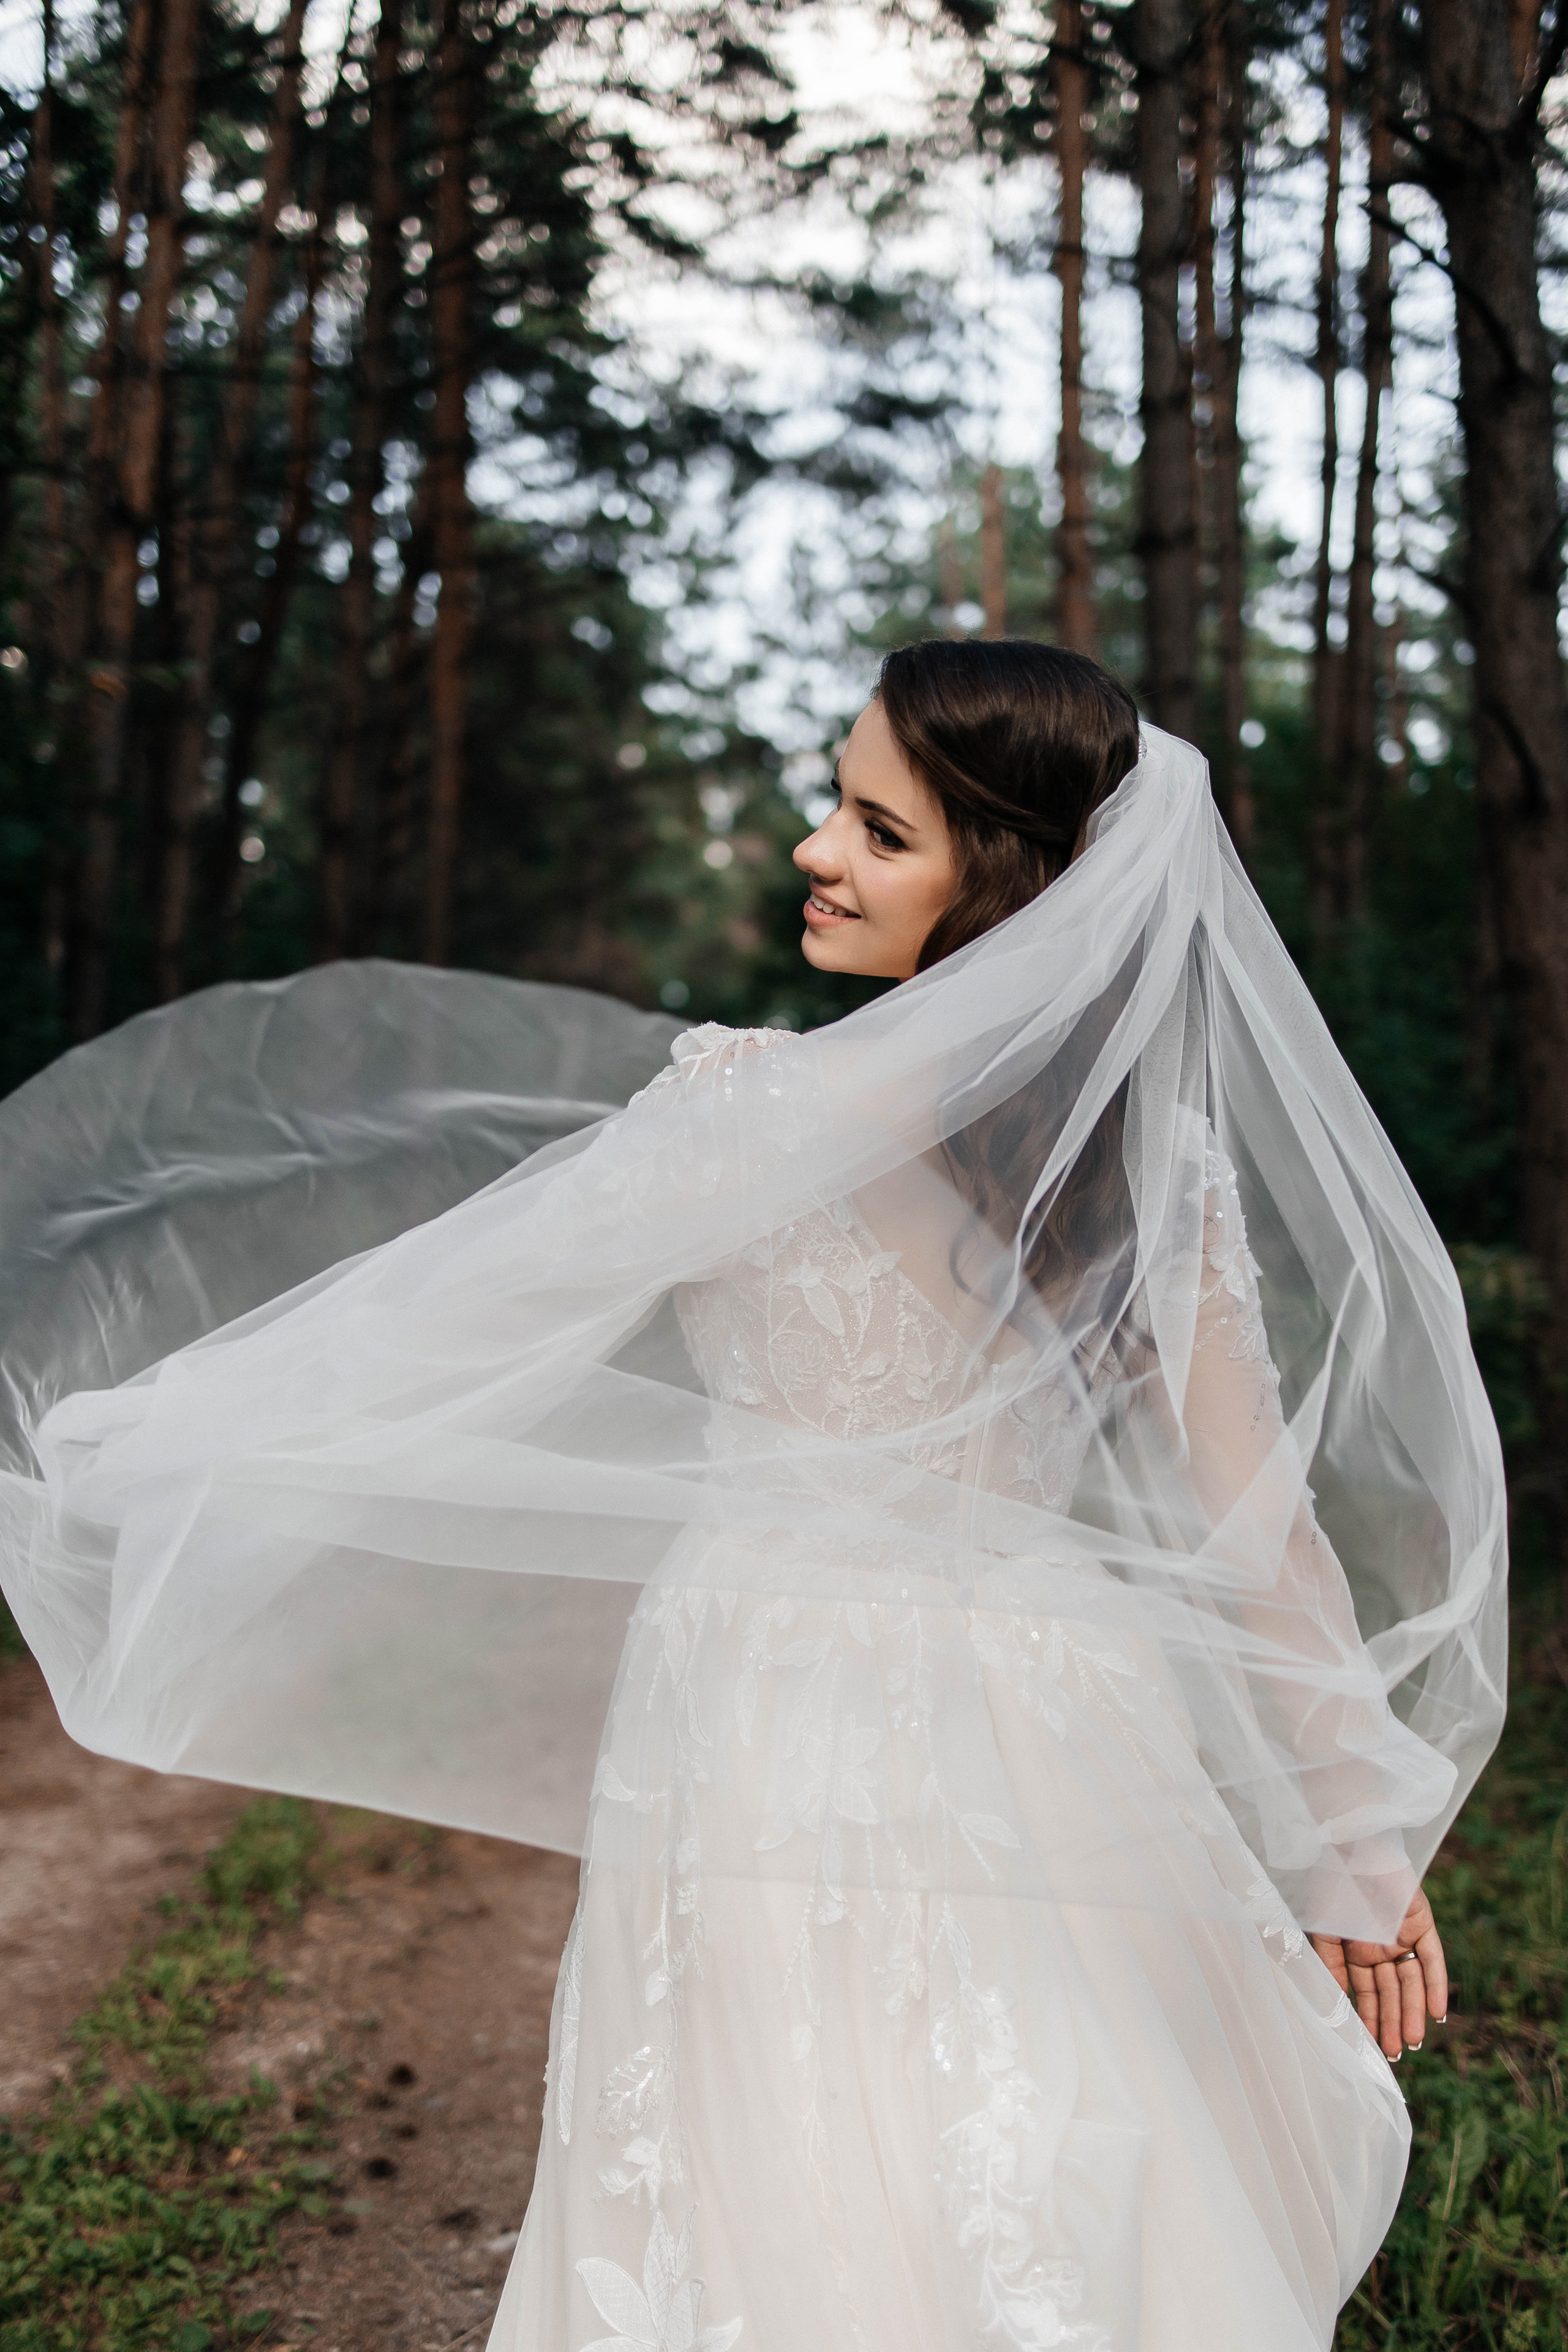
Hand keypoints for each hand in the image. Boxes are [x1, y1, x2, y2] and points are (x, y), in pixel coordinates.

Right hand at [1309, 1886, 1447, 2060]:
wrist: (1350, 1849)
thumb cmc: (1330, 1886)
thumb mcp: (1325, 1932)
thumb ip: (1331, 1966)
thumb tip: (1334, 2004)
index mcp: (1354, 1950)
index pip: (1366, 1992)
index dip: (1369, 2018)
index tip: (1370, 2048)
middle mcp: (1380, 1947)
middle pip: (1391, 1992)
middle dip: (1391, 2023)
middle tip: (1393, 2055)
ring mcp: (1402, 1936)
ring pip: (1411, 1982)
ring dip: (1412, 2012)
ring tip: (1411, 2043)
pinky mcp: (1421, 1923)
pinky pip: (1432, 1959)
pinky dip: (1436, 1985)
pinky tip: (1436, 2013)